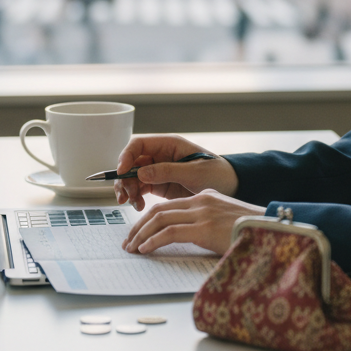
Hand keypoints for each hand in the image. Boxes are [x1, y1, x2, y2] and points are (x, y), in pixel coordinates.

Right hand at [113, 134, 238, 210]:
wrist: (229, 187)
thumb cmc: (216, 173)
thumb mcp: (193, 172)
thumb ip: (167, 171)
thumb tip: (140, 172)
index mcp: (169, 144)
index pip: (138, 145)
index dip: (126, 156)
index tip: (122, 171)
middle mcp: (160, 156)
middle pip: (131, 162)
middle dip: (124, 178)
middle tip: (127, 195)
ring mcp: (158, 171)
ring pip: (132, 177)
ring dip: (128, 190)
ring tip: (133, 203)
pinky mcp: (159, 185)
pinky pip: (139, 189)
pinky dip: (135, 197)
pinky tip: (139, 206)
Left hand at [124, 190, 265, 254]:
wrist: (271, 230)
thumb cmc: (252, 231)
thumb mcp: (226, 222)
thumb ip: (208, 225)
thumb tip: (192, 240)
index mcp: (206, 197)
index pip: (169, 205)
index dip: (150, 219)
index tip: (140, 232)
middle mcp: (201, 201)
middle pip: (160, 210)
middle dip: (139, 226)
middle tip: (129, 241)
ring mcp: (202, 213)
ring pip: (160, 219)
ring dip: (141, 234)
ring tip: (132, 248)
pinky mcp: (203, 228)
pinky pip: (169, 233)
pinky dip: (153, 241)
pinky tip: (145, 250)